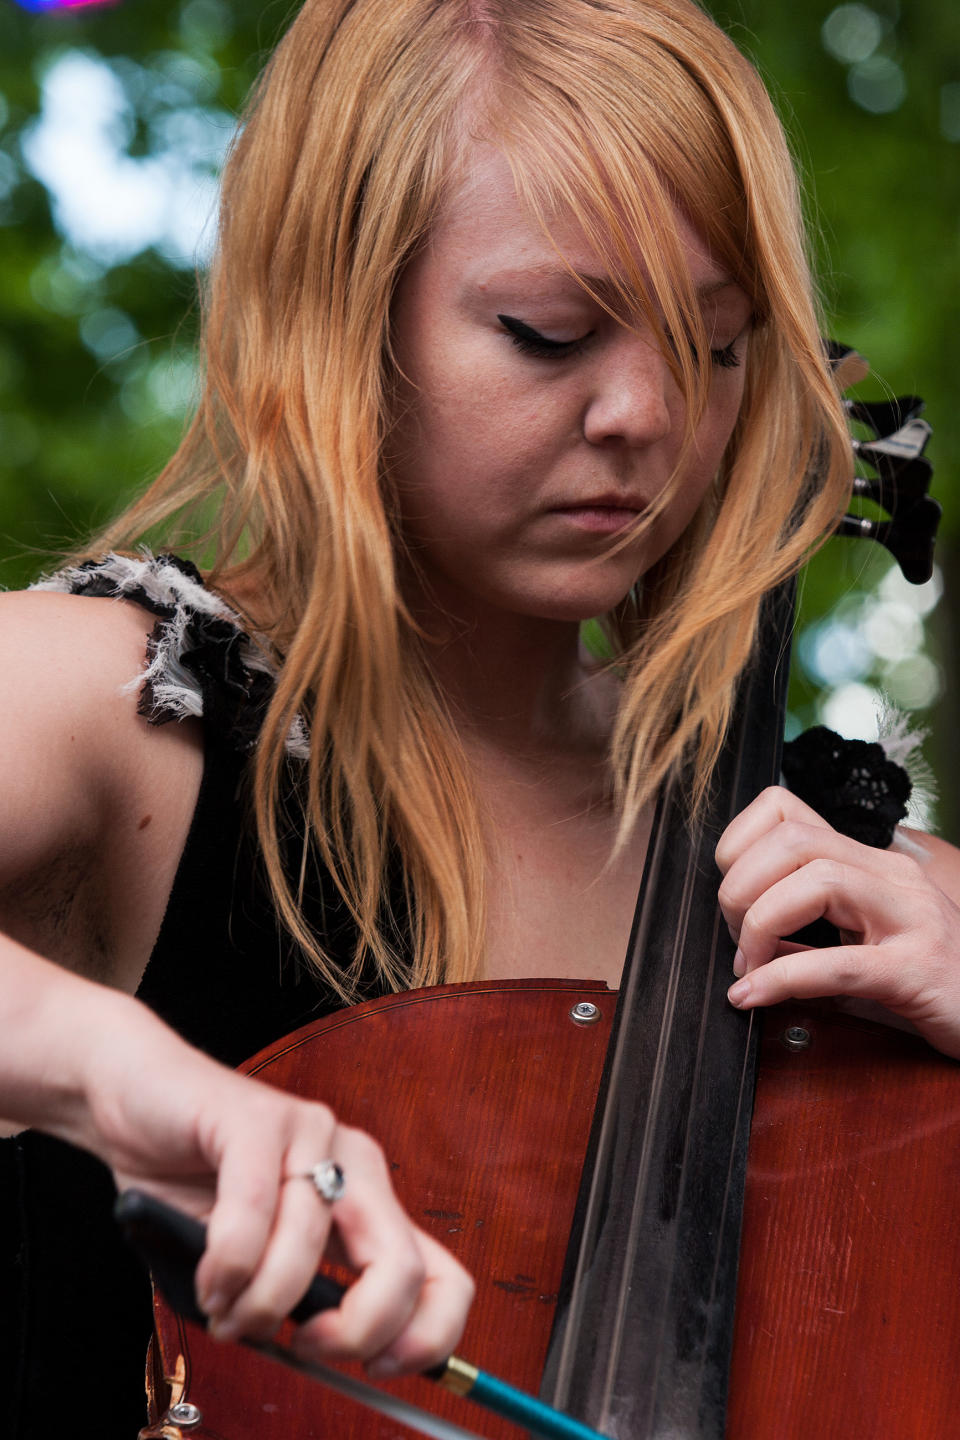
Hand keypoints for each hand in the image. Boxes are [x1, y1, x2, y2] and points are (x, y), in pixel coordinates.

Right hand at [73, 995, 473, 1374]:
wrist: (137, 1098)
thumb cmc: (195, 1186)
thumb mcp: (261, 1263)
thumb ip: (297, 1303)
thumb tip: (327, 1364)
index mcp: (369, 1204)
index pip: (444, 1278)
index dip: (427, 1340)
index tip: (377, 1371)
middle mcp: (355, 1164)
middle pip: (402, 1267)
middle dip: (353, 1332)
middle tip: (297, 1347)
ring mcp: (313, 1133)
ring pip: (309, 1245)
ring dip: (256, 1304)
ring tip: (223, 1308)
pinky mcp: (260, 1116)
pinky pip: (254, 1210)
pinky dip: (226, 1263)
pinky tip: (208, 1277)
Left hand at [715, 786, 959, 1059]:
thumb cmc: (930, 979)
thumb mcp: (862, 943)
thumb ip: (808, 932)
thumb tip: (745, 938)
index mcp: (870, 863)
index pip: (785, 810)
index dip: (738, 847)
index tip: (731, 897)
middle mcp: (891, 876)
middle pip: (793, 840)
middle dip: (741, 886)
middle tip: (737, 939)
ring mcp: (910, 917)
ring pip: (817, 881)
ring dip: (761, 924)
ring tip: (750, 965)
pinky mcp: (918, 969)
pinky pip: (839, 963)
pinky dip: (784, 978)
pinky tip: (756, 995)